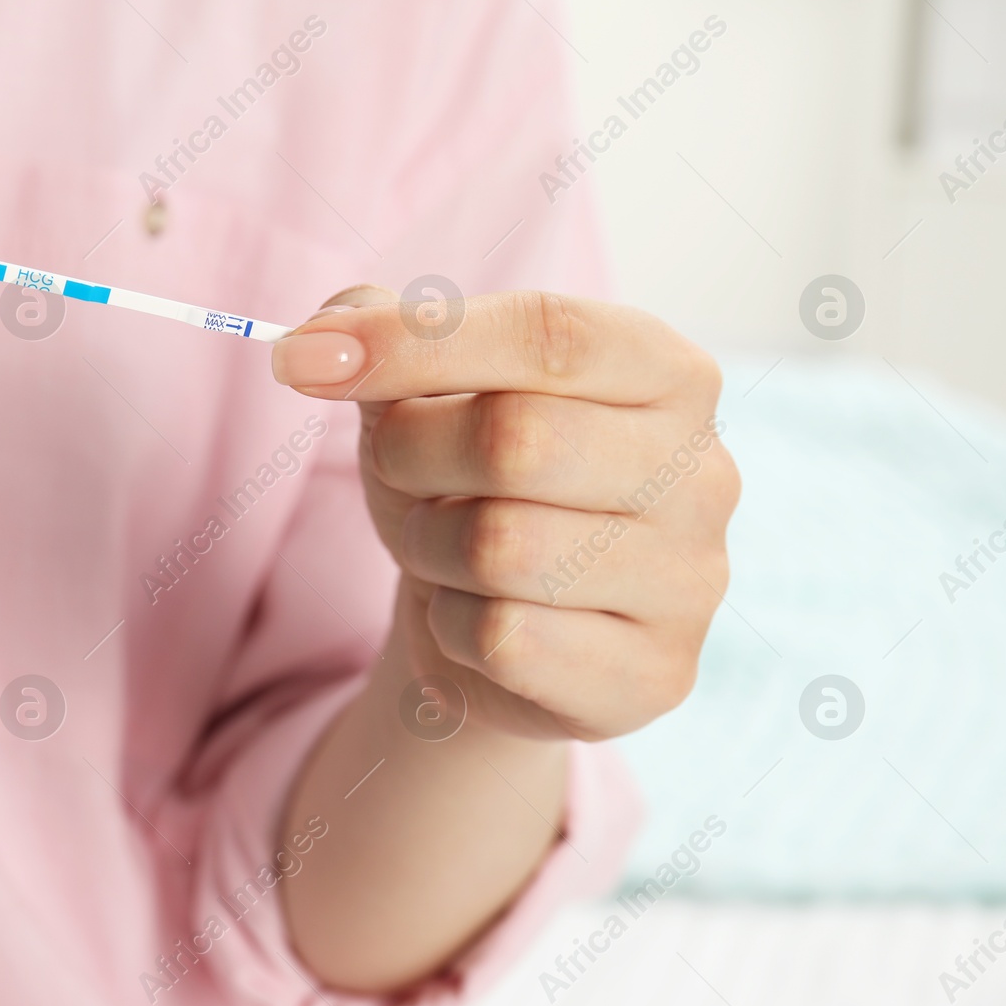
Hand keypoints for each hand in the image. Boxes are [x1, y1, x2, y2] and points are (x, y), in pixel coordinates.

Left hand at [272, 286, 738, 741]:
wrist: (499, 629)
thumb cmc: (467, 487)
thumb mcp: (422, 394)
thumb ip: (381, 334)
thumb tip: (329, 328)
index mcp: (666, 372)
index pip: (548, 333)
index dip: (417, 341)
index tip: (302, 359)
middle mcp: (703, 471)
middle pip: (518, 440)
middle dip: (411, 456)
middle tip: (397, 472)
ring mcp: (692, 581)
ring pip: (500, 549)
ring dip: (428, 547)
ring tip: (442, 548)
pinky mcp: (656, 676)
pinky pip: (505, 640)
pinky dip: (453, 629)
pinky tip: (476, 621)